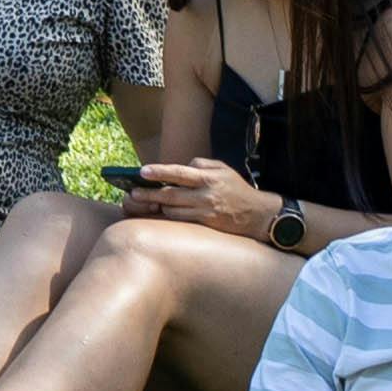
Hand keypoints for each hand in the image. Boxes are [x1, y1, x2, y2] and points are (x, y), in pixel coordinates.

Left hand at [120, 157, 282, 240]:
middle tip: (132, 194)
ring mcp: (205, 212)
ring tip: (145, 204)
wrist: (258, 215)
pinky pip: (182, 222)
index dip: (159, 172)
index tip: (142, 171)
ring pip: (173, 211)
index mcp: (208, 178)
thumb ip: (201, 164)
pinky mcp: (206, 226)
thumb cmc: (238, 189)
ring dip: (158, 208)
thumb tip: (182, 166)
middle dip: (149, 194)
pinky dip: (170, 217)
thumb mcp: (223, 169)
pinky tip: (163, 213)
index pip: (179, 172)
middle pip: (171, 195)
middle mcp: (205, 195)